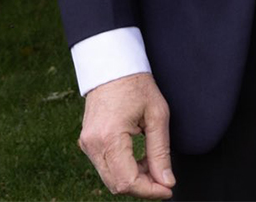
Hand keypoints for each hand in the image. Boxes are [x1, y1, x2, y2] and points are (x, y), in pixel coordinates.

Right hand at [78, 72, 173, 197]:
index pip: (127, 181)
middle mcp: (93, 145)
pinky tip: (141, 160)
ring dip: (134, 179)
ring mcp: (87, 145)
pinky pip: (106, 167)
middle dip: (143, 187)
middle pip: (116, 185)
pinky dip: (124, 170)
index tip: (168, 190)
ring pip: (110, 179)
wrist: (113, 66)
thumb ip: (161, 152)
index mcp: (109, 137)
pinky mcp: (88, 143)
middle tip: (165, 180)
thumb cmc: (137, 85)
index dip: (149, 191)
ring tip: (154, 166)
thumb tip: (166, 181)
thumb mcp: (157, 115)